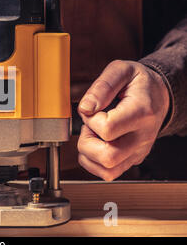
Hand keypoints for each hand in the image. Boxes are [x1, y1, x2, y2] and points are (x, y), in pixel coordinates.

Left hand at [77, 60, 169, 180]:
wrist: (159, 94)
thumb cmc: (139, 83)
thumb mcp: (122, 70)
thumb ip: (102, 86)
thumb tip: (85, 108)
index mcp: (141, 113)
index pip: (107, 129)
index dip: (90, 119)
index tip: (93, 109)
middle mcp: (142, 137)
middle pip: (107, 157)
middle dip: (87, 142)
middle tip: (90, 126)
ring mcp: (138, 151)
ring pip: (107, 171)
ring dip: (89, 154)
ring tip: (94, 135)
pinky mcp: (132, 159)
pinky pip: (108, 173)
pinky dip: (93, 162)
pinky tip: (95, 143)